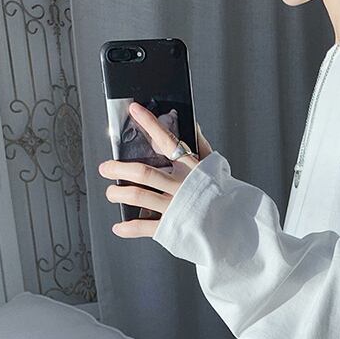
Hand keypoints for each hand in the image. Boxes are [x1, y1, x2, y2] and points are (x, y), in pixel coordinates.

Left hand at [98, 102, 211, 238]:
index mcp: (191, 169)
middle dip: (119, 169)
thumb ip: (202, 146)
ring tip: (111, 193)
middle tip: (105, 167)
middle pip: (143, 173)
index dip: (149, 124)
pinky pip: (144, 227)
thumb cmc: (222, 197)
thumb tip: (193, 124)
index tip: (134, 110)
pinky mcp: (171, 229)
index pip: (167, 141)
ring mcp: (175, 208)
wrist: (234, 228)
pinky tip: (119, 226)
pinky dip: (128, 227)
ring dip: (118, 194)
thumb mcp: (215, 168)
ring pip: (139, 197)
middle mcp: (181, 187)